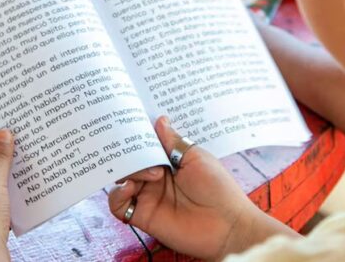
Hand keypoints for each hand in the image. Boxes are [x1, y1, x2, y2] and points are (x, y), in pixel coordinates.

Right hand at [108, 117, 268, 260]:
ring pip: (122, 178)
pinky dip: (117, 194)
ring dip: (128, 171)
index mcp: (169, 161)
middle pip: (130, 160)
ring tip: (150, 174)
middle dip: (128, 152)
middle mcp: (155, 177)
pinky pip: (118, 204)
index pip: (145, 146)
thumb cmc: (218, 189)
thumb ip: (173, 141)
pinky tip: (130, 187)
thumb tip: (159, 120)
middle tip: (135, 149)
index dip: (138, 136)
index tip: (129, 123)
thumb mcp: (196, 157)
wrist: (227, 225)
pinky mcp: (143, 215)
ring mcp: (148, 196)